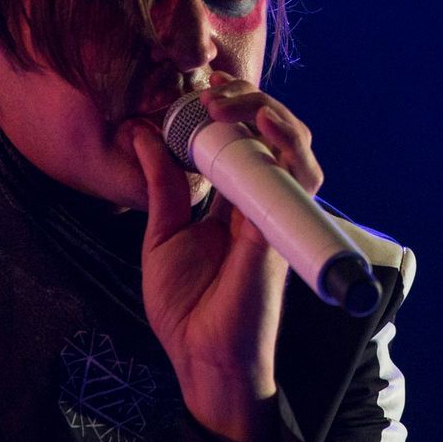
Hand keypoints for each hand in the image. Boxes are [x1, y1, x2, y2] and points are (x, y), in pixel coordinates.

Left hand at [129, 72, 322, 441]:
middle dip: (250, 99)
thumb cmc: (185, 306)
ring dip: (267, 113)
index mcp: (235, 200)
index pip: (246, 138)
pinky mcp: (280, 229)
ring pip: (296, 147)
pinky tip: (262, 126)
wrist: (199, 357)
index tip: (205, 84)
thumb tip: (143, 135)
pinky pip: (299, 180)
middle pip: (275, 133)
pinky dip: (287, 147)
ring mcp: (275, 213)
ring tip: (230, 100)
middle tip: (215, 86)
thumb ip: (161, 184)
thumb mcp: (161, 232)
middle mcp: (261, 200)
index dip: (234, 105)